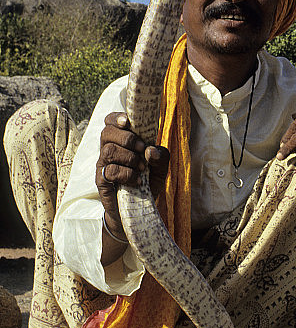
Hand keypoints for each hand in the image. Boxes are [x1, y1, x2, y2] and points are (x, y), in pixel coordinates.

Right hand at [96, 113, 169, 238]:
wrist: (139, 210)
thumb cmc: (148, 182)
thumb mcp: (161, 168)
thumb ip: (161, 156)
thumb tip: (150, 150)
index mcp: (121, 141)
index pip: (110, 122)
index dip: (116, 118)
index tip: (127, 121)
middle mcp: (109, 150)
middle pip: (107, 132)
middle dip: (127, 138)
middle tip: (141, 149)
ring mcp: (103, 165)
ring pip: (108, 150)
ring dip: (129, 157)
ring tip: (142, 168)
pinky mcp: (101, 181)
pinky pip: (109, 171)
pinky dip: (126, 174)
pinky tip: (137, 181)